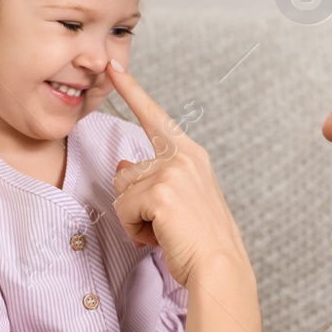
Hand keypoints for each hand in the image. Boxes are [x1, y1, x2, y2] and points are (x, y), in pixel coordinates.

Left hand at [105, 61, 251, 287]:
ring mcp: (171, 172)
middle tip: (164, 223)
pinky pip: (123, 209)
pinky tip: (159, 237)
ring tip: (164, 230)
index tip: (113, 65)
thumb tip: (122, 164)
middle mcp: (183, 157)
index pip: (154, 116)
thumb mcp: (176, 201)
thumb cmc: (199, 240)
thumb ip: (151, 178)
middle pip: (126, 171)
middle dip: (133, 203)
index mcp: (191, 155)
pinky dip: (134, 230)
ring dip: (133, 218)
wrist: (219, 266)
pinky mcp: (159, 192)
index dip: (131, 90)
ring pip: (122, 191)